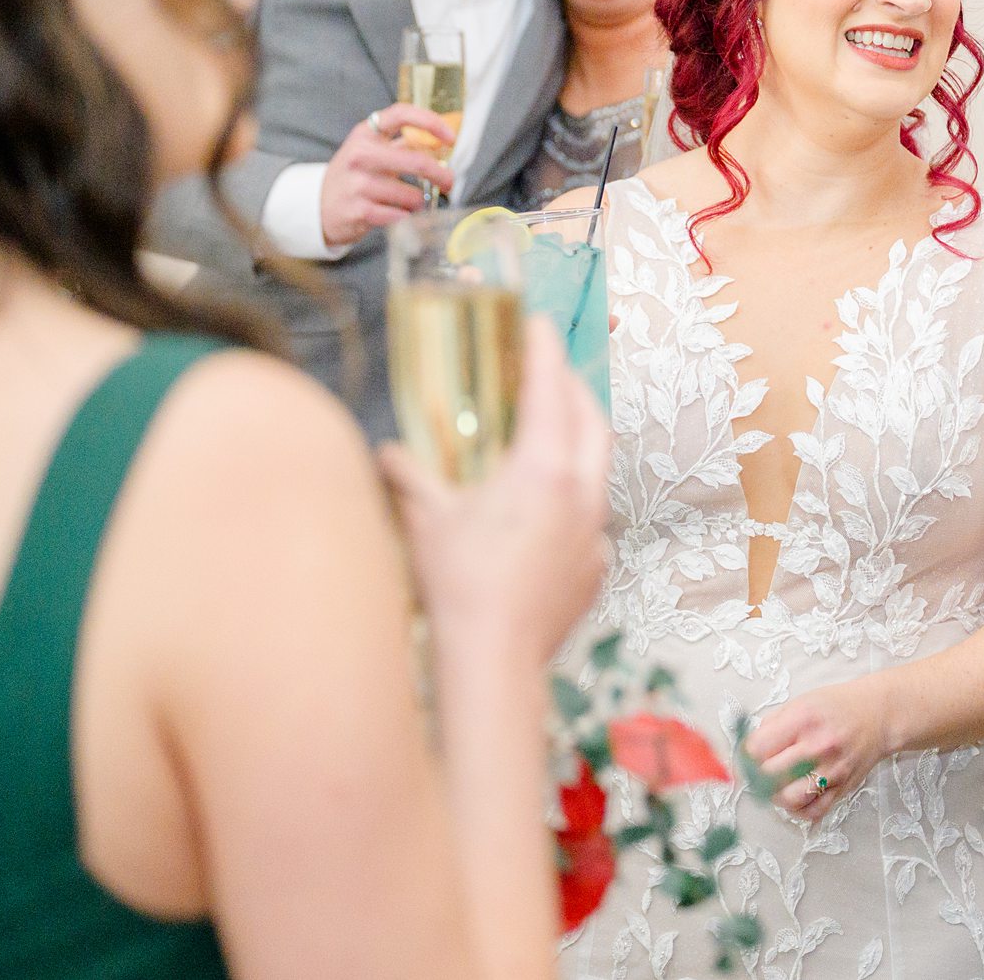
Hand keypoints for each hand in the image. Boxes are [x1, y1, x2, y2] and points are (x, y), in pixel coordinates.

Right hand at [320, 104, 456, 248]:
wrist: (318, 206)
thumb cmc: (354, 176)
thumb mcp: (371, 151)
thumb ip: (403, 144)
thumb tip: (441, 142)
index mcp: (365, 133)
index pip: (401, 114)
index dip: (431, 122)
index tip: (450, 138)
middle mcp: (359, 155)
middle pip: (416, 161)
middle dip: (441, 174)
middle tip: (449, 182)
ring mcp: (357, 183)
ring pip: (411, 195)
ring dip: (419, 202)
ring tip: (411, 203)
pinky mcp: (358, 211)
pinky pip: (399, 216)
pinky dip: (405, 217)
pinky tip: (398, 214)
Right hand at [378, 319, 611, 662]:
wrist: (494, 660)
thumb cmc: (459, 585)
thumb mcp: (425, 520)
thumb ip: (406, 477)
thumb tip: (385, 454)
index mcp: (543, 468)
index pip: (550, 390)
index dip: (543, 351)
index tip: (538, 323)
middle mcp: (581, 493)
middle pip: (592, 422)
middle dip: (574, 390)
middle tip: (550, 373)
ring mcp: (594, 532)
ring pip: (598, 469)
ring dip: (578, 443)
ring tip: (551, 435)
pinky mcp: (594, 568)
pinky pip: (593, 519)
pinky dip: (575, 500)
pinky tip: (548, 511)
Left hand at [743, 678, 892, 823]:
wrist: (878, 715)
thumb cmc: (836, 707)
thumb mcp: (800, 702)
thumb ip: (772, 725)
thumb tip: (747, 752)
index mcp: (803, 719)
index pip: (758, 748)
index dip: (744, 756)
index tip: (746, 758)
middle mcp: (818, 746)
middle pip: (769, 776)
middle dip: (757, 776)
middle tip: (758, 772)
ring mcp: (832, 770)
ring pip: (790, 799)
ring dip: (775, 796)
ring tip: (777, 785)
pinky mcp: (843, 788)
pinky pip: (813, 812)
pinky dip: (798, 809)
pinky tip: (796, 795)